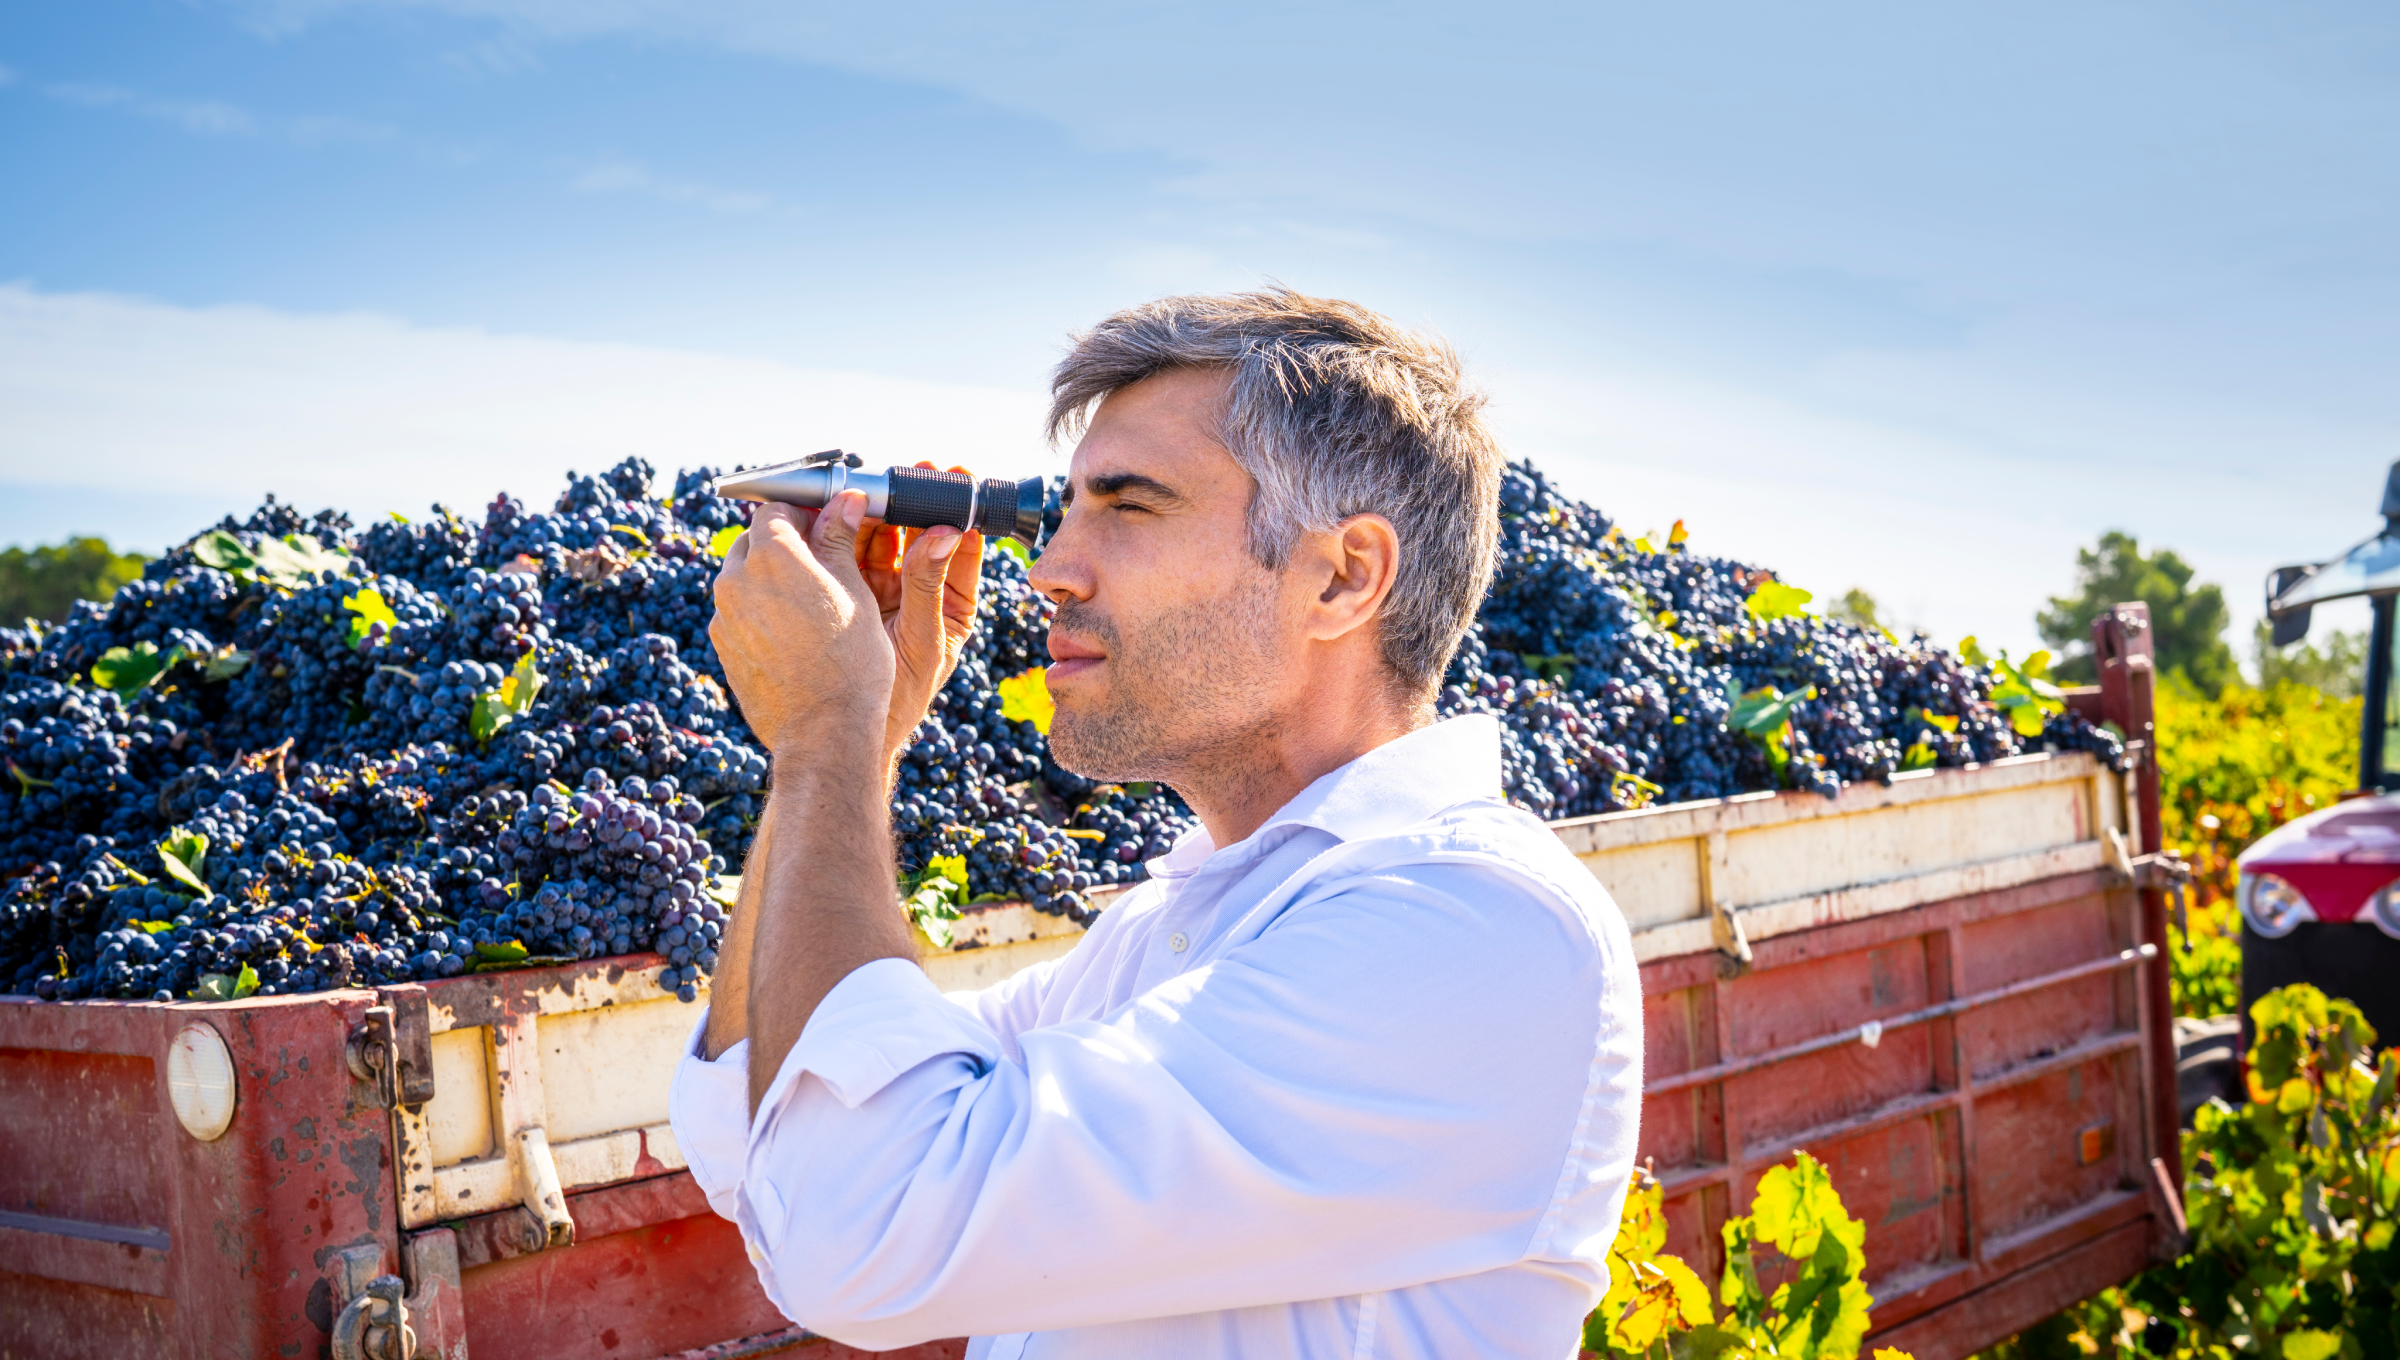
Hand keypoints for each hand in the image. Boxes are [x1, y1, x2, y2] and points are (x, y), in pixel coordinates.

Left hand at [709, 492, 894, 756]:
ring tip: (812, 606)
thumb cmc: (852, 662)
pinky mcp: (722, 647)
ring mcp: (724, 616)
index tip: (826, 526)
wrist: (824, 732)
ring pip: (744, 578)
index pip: (775, 509)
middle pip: (754, 541)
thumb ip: (840, 540)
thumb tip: (845, 500)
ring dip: (771, 579)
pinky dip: (761, 612)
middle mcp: (736, 579)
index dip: (802, 513)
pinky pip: (739, 613)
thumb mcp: (856, 592)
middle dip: (784, 546)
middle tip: (823, 565)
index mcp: (772, 555)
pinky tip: (795, 635)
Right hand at [854, 464, 985, 764]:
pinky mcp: (847, 591)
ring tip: (873, 483)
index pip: (963, 546)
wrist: (843, 735)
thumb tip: (948, 532)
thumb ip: (929, 587)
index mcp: (952, 605)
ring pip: (882, 537)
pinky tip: (841, 507)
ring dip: (876, 510)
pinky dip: (845, 529)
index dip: (960, 509)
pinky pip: (848, 552)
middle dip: (913, 500)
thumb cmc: (897, 699)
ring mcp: (881, 588)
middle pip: (919, 532)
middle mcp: (918, 591)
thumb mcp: (922, 642)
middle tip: (910, 470)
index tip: (958, 477)